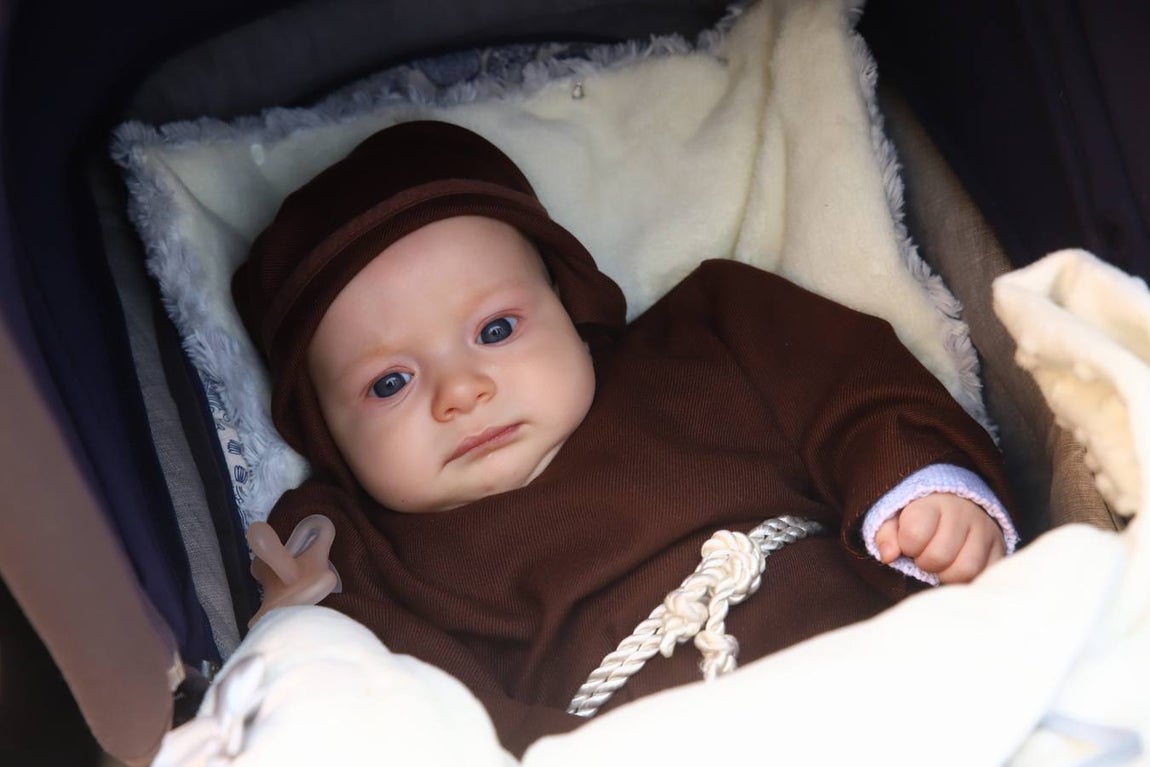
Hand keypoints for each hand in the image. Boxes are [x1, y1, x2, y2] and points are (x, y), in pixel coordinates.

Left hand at [874, 493, 1005, 583]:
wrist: (958, 505)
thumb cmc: (920, 518)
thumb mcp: (896, 519)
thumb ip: (886, 535)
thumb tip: (888, 556)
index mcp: (933, 503)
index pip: (915, 534)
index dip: (907, 546)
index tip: (908, 543)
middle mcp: (963, 513)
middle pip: (939, 556)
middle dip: (925, 563)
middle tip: (924, 557)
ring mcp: (985, 531)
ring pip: (966, 569)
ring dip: (947, 575)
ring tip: (941, 566)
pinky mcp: (1000, 549)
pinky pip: (985, 576)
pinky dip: (968, 580)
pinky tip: (957, 570)